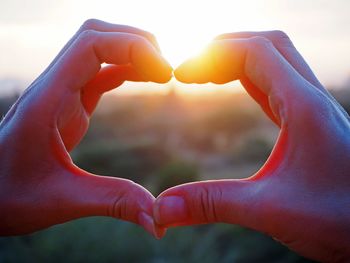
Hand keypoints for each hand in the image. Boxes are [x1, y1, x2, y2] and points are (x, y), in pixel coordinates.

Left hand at [0, 19, 170, 236]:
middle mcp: (54, 87)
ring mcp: (61, 93)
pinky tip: (144, 81)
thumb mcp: (61, 200)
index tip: (163, 73)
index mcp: (48, 100)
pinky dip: (126, 70)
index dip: (132, 47)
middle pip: (97, 36)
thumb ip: (113, 202)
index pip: (90, 45)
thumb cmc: (6, 196)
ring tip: (161, 74)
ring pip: (99, 50)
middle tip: (166, 71)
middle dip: (137, 43)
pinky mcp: (69, 105)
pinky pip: (100, 73)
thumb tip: (158, 216)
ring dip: (133, 54)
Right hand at [154, 31, 349, 261]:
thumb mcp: (270, 210)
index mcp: (302, 106)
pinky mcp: (311, 123)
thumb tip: (163, 208)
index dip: (212, 55)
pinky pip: (278, 85)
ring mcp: (313, 109)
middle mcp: (310, 99)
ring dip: (238, 61)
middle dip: (224, 49)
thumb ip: (213, 204)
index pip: (254, 51)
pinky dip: (251, 79)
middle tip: (191, 70)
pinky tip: (237, 90)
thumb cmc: (342, 218)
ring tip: (206, 76)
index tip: (181, 74)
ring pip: (275, 62)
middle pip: (266, 45)